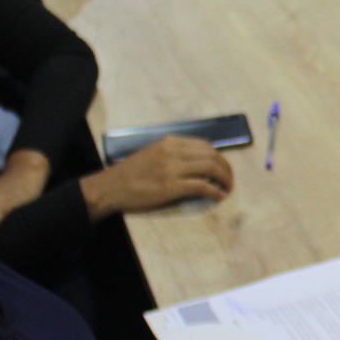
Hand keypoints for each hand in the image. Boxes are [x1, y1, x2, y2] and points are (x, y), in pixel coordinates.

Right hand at [80, 136, 233, 219]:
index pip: (204, 146)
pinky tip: (219, 197)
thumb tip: (196, 164)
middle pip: (211, 155)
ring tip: (228, 188)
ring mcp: (172, 169)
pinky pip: (201, 186)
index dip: (219, 157)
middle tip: (229, 180)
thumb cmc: (130, 173)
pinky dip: (214, 191)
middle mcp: (173, 152)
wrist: (110, 187)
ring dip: (224, 179)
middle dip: (226, 168)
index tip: (223, 168)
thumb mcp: (153, 154)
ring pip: (210, 168)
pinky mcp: (171, 187)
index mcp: (170, 142)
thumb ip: (173, 155)